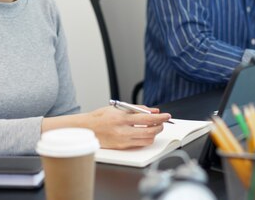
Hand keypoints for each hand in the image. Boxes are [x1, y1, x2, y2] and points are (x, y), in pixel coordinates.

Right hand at [42, 105, 171, 149]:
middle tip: (162, 123)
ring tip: (154, 127)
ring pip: (146, 140)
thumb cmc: (102, 116)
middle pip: (149, 131)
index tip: (167, 115)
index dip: (160, 117)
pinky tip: (145, 132)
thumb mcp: (119, 108)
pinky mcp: (122, 147)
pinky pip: (139, 144)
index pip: (147, 118)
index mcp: (122, 117)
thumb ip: (137, 109)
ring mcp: (122, 140)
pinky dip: (145, 138)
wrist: (86, 129)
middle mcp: (123, 130)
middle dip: (159, 127)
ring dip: (154, 133)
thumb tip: (154, 111)